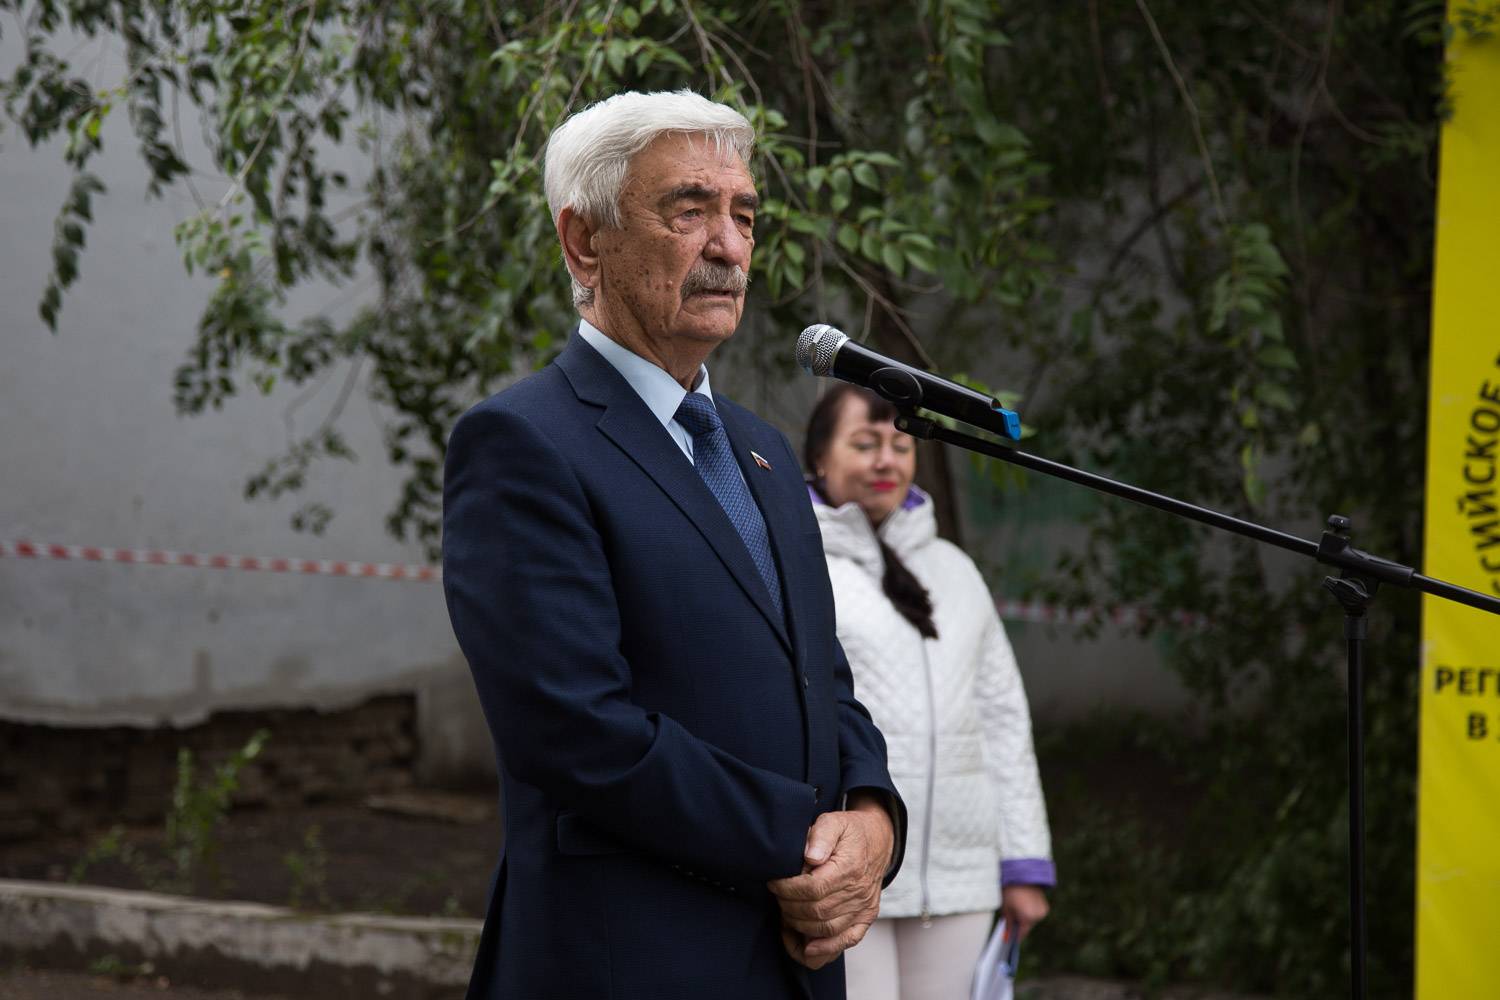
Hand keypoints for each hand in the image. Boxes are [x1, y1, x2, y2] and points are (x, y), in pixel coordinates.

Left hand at [767, 800, 893, 969]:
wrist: (877, 841)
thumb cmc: (850, 831)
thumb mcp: (834, 821)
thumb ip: (820, 835)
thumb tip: (810, 857)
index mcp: (850, 867)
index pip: (813, 888)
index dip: (788, 890)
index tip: (774, 884)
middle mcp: (859, 892)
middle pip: (817, 911)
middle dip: (789, 907)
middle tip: (777, 897)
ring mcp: (864, 908)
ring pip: (827, 929)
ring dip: (800, 925)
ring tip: (786, 913)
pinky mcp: (866, 918)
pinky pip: (847, 940)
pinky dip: (826, 948)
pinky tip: (808, 947)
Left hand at [1000, 884, 1049, 940]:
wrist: (1021, 875)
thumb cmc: (1010, 892)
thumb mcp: (1006, 909)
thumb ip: (1008, 925)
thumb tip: (1007, 938)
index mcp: (1028, 918)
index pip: (1022, 933)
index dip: (1015, 935)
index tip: (1009, 937)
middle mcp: (1038, 916)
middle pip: (1028, 927)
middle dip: (1020, 924)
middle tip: (1012, 915)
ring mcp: (1043, 911)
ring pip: (1033, 921)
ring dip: (1026, 918)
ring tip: (1018, 906)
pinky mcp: (1045, 906)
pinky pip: (1037, 914)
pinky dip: (1031, 912)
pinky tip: (1025, 904)